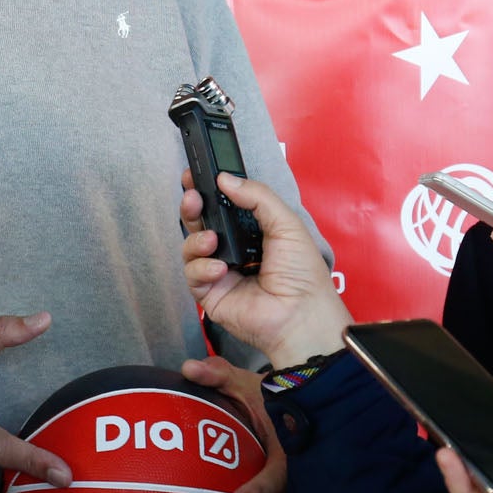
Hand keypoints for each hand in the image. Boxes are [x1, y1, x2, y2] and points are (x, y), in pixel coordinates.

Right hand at [181, 169, 350, 369]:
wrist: (300, 315)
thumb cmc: (301, 272)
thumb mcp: (286, 224)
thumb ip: (257, 197)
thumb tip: (225, 179)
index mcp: (252, 231)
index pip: (223, 207)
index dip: (208, 192)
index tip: (194, 177)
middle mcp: (233, 250)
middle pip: (201, 223)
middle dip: (192, 208)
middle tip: (192, 198)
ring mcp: (220, 272)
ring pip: (191, 247)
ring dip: (196, 239)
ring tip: (211, 240)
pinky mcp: (210, 293)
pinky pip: (192, 274)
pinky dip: (202, 268)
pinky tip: (220, 270)